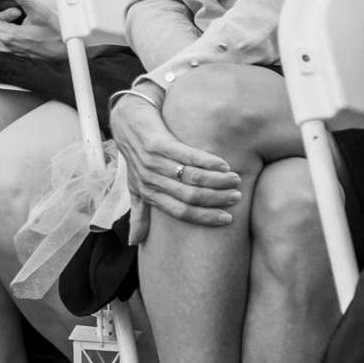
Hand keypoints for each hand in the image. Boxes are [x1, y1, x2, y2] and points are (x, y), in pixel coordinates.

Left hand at [112, 96, 241, 228]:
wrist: (126, 120)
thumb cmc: (136, 156)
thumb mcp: (135, 186)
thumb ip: (140, 213)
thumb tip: (134, 243)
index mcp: (147, 194)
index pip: (180, 212)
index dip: (205, 217)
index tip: (228, 219)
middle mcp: (149, 180)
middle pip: (189, 196)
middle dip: (217, 199)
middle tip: (237, 197)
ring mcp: (152, 161)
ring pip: (191, 177)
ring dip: (217, 180)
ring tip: (236, 180)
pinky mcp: (157, 143)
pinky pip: (187, 156)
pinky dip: (208, 162)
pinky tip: (224, 164)